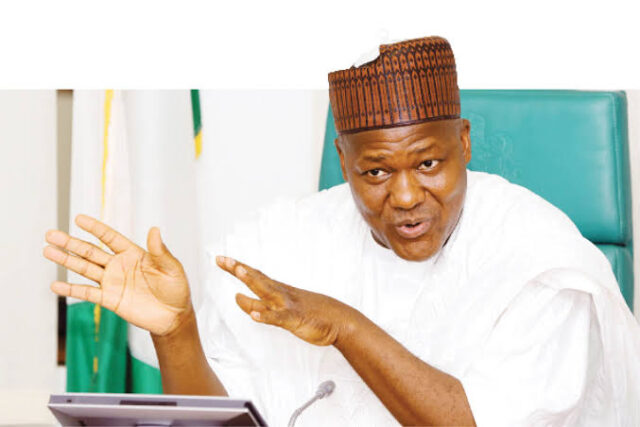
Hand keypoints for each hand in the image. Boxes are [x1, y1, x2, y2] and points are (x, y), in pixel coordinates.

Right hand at [43, 214, 191, 335]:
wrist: (174, 316)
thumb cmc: (176, 289)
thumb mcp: (172, 268)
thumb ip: (161, 251)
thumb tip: (154, 229)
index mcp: (134, 254)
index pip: (110, 238)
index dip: (95, 228)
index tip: (78, 218)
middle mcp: (119, 266)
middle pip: (91, 251)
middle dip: (71, 243)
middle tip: (50, 234)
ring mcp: (112, 282)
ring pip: (85, 269)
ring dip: (66, 260)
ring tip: (47, 251)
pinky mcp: (110, 300)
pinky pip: (87, 293)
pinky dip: (71, 289)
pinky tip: (55, 285)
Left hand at [215, 256, 355, 346]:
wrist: (340, 321)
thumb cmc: (311, 314)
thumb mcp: (280, 309)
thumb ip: (258, 304)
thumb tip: (236, 298)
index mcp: (278, 290)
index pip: (254, 275)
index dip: (237, 267)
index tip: (221, 259)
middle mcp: (281, 294)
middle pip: (257, 278)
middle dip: (239, 268)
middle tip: (222, 259)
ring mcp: (288, 305)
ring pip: (268, 291)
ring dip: (253, 281)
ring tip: (239, 271)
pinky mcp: (295, 319)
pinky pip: (279, 318)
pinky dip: (267, 316)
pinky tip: (255, 315)